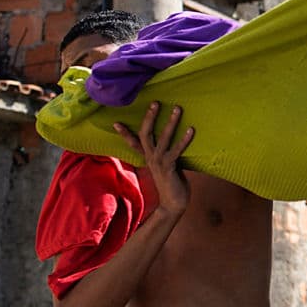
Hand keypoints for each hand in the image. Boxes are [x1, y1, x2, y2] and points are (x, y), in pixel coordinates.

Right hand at [114, 102, 193, 217]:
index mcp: (148, 157)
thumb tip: (173, 141)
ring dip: (171, 123)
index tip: (115, 122)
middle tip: (156, 102)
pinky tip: (191, 129)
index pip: (133, 142)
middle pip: (146, 134)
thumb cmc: (172, 182)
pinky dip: (184, 140)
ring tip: (177, 108)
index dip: (125, 133)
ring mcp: (159, 162)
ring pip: (163, 139)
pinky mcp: (170, 167)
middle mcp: (151, 158)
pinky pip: (177, 151)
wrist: (173, 203)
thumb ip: (167, 153)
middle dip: (150, 117)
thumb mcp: (167, 165)